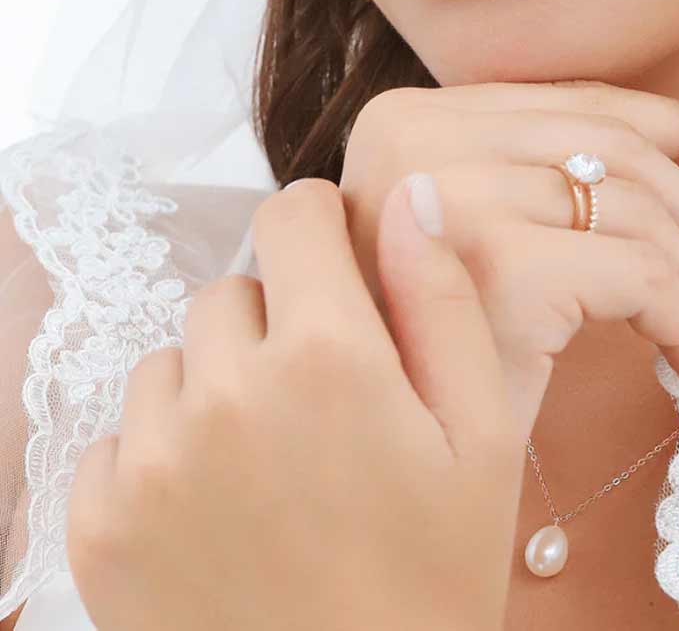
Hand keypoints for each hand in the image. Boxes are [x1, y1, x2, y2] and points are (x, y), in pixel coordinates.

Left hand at [66, 177, 519, 630]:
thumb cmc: (434, 577)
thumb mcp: (481, 437)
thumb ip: (443, 303)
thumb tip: (408, 196)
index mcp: (329, 358)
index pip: (294, 217)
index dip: (325, 233)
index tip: (341, 270)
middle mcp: (224, 392)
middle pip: (235, 289)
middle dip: (279, 322)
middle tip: (328, 403)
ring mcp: (152, 460)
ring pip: (175, 359)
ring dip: (219, 385)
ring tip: (276, 464)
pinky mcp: (101, 521)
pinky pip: (124, 436)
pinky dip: (168, 454)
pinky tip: (226, 509)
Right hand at [337, 80, 678, 433]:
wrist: (370, 484)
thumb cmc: (429, 363)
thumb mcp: (483, 238)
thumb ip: (556, 174)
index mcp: (407, 117)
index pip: (572, 105)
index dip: (678, 122)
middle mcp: (416, 140)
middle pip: (610, 150)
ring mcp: (450, 200)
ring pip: (634, 214)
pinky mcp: (498, 268)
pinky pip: (639, 276)